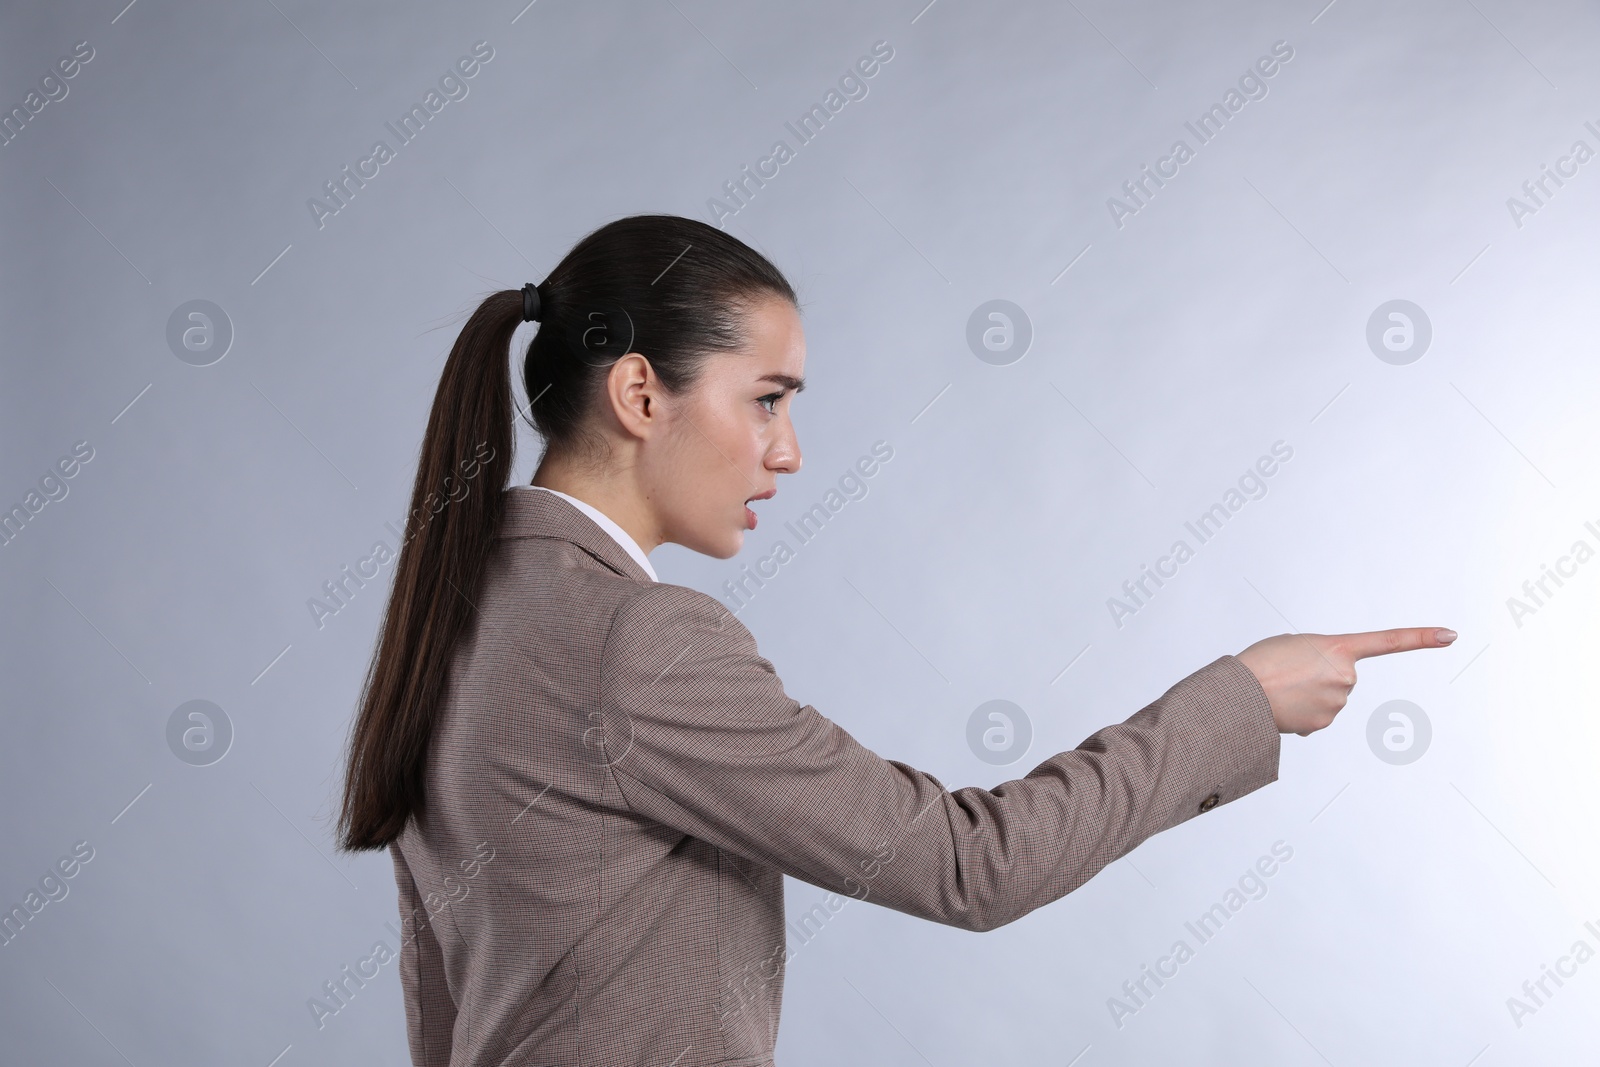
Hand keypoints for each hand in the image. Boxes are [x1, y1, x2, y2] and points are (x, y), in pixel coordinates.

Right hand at [1235, 628, 1456, 735]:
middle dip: (1320, 677)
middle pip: (1341, 677)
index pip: (1388, 641)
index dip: (1421, 638)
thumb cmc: (1261, 662)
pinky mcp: (1324, 724)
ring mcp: (1338, 703)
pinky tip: (1284, 706)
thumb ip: (1320, 658)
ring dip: (1308, 695)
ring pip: (1329, 699)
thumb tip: (1327, 693)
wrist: (1242, 692)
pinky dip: (1302, 713)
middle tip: (1290, 673)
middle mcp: (1346, 676)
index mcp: (1339, 648)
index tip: (1451, 635)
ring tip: (1283, 690)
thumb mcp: (1294, 645)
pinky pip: (1317, 716)